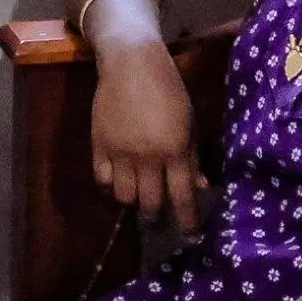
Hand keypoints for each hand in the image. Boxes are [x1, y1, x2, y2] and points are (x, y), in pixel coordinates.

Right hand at [90, 37, 203, 235]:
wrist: (131, 63)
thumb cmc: (168, 89)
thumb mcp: (189, 121)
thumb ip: (193, 156)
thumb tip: (202, 186)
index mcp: (175, 149)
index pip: (182, 197)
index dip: (188, 221)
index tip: (191, 237)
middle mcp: (148, 156)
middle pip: (151, 205)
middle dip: (157, 219)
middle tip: (159, 221)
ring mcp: (121, 153)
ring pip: (125, 198)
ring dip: (133, 204)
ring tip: (138, 200)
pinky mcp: (99, 146)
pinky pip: (103, 181)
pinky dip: (111, 188)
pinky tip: (118, 184)